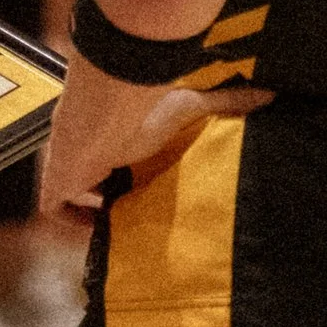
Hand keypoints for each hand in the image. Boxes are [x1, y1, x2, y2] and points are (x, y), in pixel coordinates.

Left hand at [37, 80, 267, 225]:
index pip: (124, 161)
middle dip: (117, 202)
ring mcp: (71, 168)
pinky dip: (74, 223)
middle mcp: (93, 152)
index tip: (158, 196)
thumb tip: (271, 95)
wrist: (106, 110)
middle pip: (101, 183)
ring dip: (97, 214)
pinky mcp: (55, 184)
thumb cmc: (146, 106)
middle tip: (142, 221)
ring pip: (78, 197)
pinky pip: (56, 210)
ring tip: (122, 232)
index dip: (136, 180)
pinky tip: (99, 232)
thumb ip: (229, 101)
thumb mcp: (194, 106)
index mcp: (119, 137)